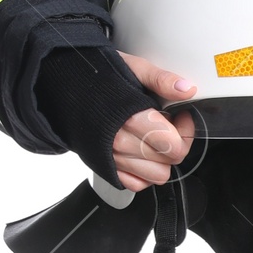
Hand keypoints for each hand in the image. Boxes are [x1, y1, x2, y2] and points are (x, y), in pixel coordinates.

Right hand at [112, 53, 197, 190]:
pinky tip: (143, 152)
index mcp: (131, 118)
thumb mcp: (133, 68)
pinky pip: (136, 184)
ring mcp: (112, 157)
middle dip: (175, 144)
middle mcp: (120, 142)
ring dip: (161, 159)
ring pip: (155, 176)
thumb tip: (186, 89)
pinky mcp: (106, 166)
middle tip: (169, 126)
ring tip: (154, 138)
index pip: (174, 146)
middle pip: (168, 162)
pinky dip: (144, 173)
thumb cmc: (99, 77)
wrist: (66, 86)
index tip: (181, 116)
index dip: (185, 131)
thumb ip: (162, 80)